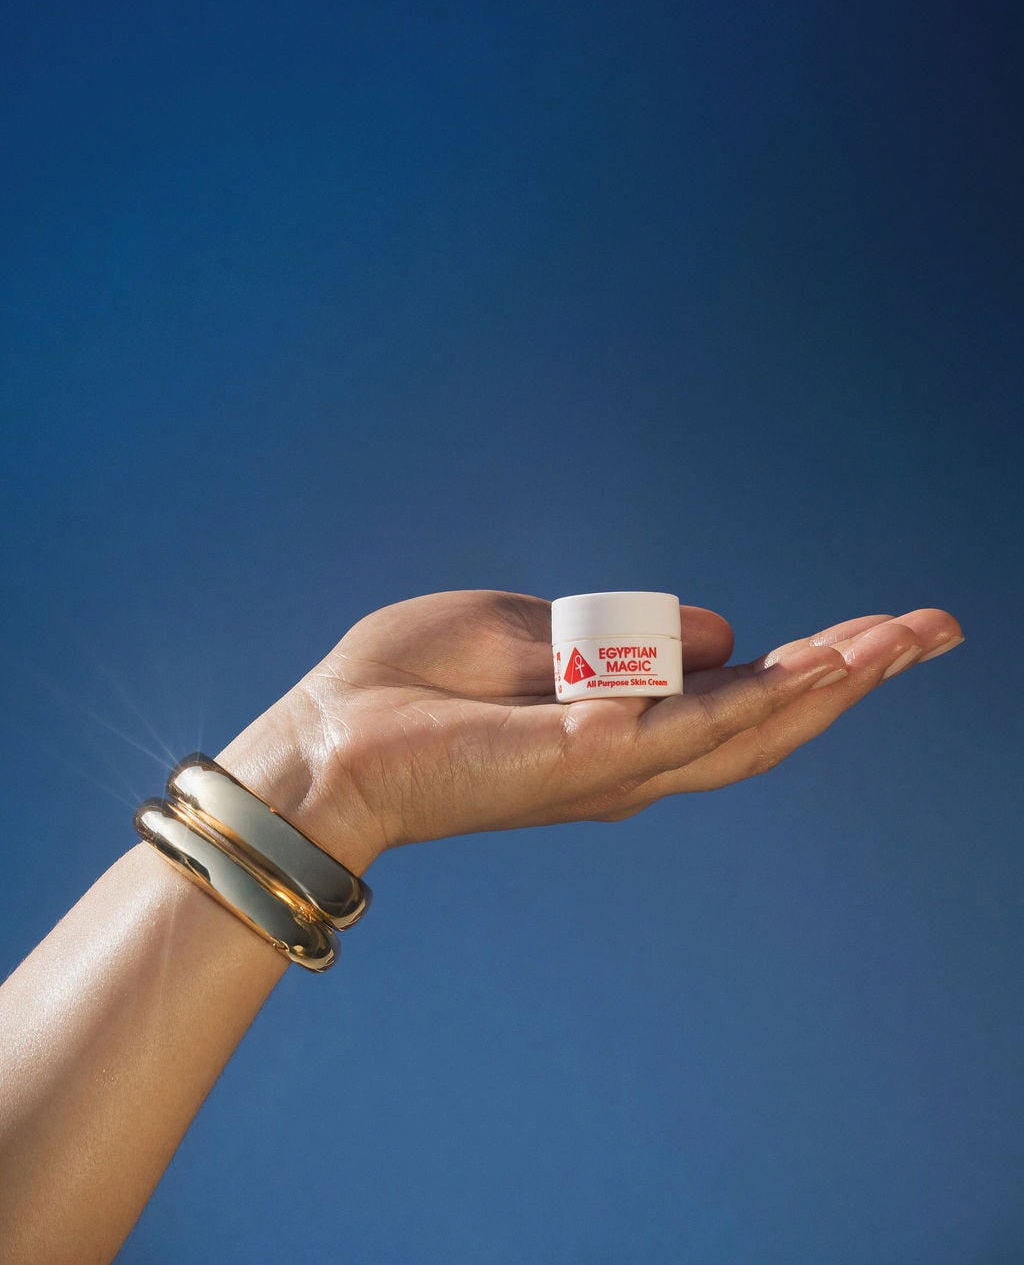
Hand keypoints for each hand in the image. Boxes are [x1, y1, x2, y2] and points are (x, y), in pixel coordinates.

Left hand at [252, 592, 962, 867]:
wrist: (322, 739)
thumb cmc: (406, 685)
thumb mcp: (517, 632)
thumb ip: (615, 637)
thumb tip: (717, 631)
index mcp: (620, 725)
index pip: (739, 697)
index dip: (816, 667)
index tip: (886, 629)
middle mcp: (631, 758)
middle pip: (765, 720)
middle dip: (854, 676)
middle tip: (932, 630)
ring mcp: (610, 766)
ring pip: (744, 730)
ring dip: (827, 686)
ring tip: (897, 642)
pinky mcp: (577, 762)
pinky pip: (683, 730)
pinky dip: (754, 702)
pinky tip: (818, 668)